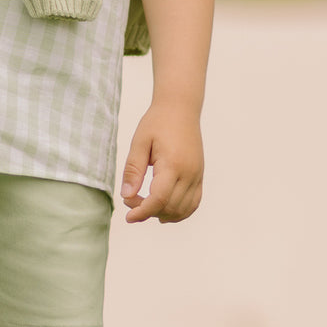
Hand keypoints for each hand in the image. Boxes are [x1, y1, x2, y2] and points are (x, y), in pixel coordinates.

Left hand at [120, 100, 203, 223]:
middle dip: (148, 211)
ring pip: (183, 209)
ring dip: (163, 214)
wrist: (181, 109)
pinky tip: (163, 211)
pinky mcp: (199, 176)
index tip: (128, 217)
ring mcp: (197, 176)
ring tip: (144, 205)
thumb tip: (127, 195)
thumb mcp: (139, 142)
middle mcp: (189, 173)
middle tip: (130, 199)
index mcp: (173, 164)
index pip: (159, 199)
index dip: (142, 212)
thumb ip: (133, 170)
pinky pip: (193, 203)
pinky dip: (179, 212)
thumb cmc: (157, 122)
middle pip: (170, 207)